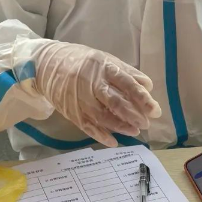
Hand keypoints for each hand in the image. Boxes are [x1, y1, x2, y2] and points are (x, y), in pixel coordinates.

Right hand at [32, 41, 161, 146]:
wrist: (47, 65)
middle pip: (115, 102)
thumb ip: (127, 73)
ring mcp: (80, 99)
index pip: (127, 84)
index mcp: (104, 67)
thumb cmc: (83, 62)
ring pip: (102, 117)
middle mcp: (92, 84)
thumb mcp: (105, 60)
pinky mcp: (71, 111)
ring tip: (135, 131)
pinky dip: (101, 136)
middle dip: (133, 115)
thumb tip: (148, 86)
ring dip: (121, 127)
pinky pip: (88, 127)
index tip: (154, 110)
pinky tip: (114, 142)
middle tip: (146, 123)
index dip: (142, 98)